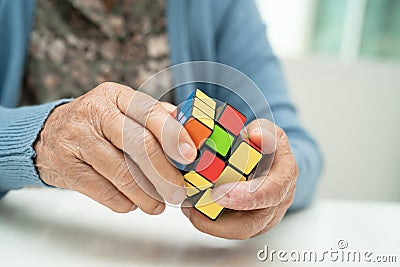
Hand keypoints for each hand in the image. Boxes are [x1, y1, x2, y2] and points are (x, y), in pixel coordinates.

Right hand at [34, 82, 196, 213]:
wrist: (47, 134)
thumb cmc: (96, 123)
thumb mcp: (122, 109)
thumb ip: (155, 117)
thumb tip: (188, 132)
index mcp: (115, 96)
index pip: (150, 113)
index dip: (173, 136)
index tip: (189, 156)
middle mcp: (95, 113)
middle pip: (139, 145)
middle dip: (164, 173)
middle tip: (177, 191)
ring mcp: (77, 140)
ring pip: (122, 173)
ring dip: (146, 195)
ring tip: (158, 204)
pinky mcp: (66, 167)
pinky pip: (104, 192)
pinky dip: (123, 202)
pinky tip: (132, 203)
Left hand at [181, 119, 297, 238]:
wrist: (273, 162)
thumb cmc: (269, 146)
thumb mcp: (269, 130)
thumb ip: (264, 131)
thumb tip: (256, 136)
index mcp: (284, 177)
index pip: (271, 193)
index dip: (245, 196)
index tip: (219, 193)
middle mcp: (277, 203)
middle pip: (251, 225)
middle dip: (220, 222)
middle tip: (193, 208)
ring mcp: (264, 218)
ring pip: (236, 231)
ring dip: (209, 223)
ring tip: (187, 207)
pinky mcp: (249, 223)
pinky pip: (229, 228)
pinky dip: (209, 222)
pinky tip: (192, 208)